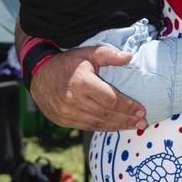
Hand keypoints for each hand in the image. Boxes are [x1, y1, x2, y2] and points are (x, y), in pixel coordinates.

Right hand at [30, 45, 147, 129]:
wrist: (38, 74)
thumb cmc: (66, 63)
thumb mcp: (87, 53)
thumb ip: (108, 55)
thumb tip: (129, 57)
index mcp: (82, 83)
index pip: (111, 100)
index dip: (128, 107)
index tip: (142, 111)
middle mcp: (73, 100)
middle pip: (107, 114)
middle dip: (127, 119)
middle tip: (142, 123)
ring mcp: (67, 113)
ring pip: (98, 123)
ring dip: (118, 126)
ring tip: (133, 127)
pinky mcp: (64, 121)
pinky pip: (88, 127)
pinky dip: (103, 128)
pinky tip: (115, 127)